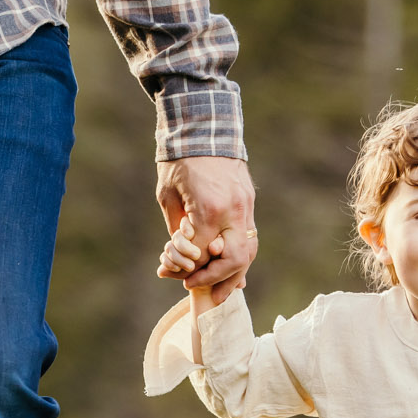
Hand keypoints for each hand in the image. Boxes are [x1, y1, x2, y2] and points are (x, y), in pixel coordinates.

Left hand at [157, 155, 255, 305]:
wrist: (204, 125)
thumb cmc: (179, 160)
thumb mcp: (168, 196)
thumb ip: (177, 230)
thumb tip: (176, 261)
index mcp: (208, 209)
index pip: (204, 254)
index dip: (190, 269)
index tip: (179, 276)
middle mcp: (233, 210)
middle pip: (235, 259)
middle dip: (218, 279)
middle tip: (202, 291)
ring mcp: (245, 205)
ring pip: (249, 251)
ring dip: (236, 274)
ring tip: (222, 291)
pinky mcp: (249, 200)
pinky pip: (249, 237)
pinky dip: (241, 257)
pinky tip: (234, 271)